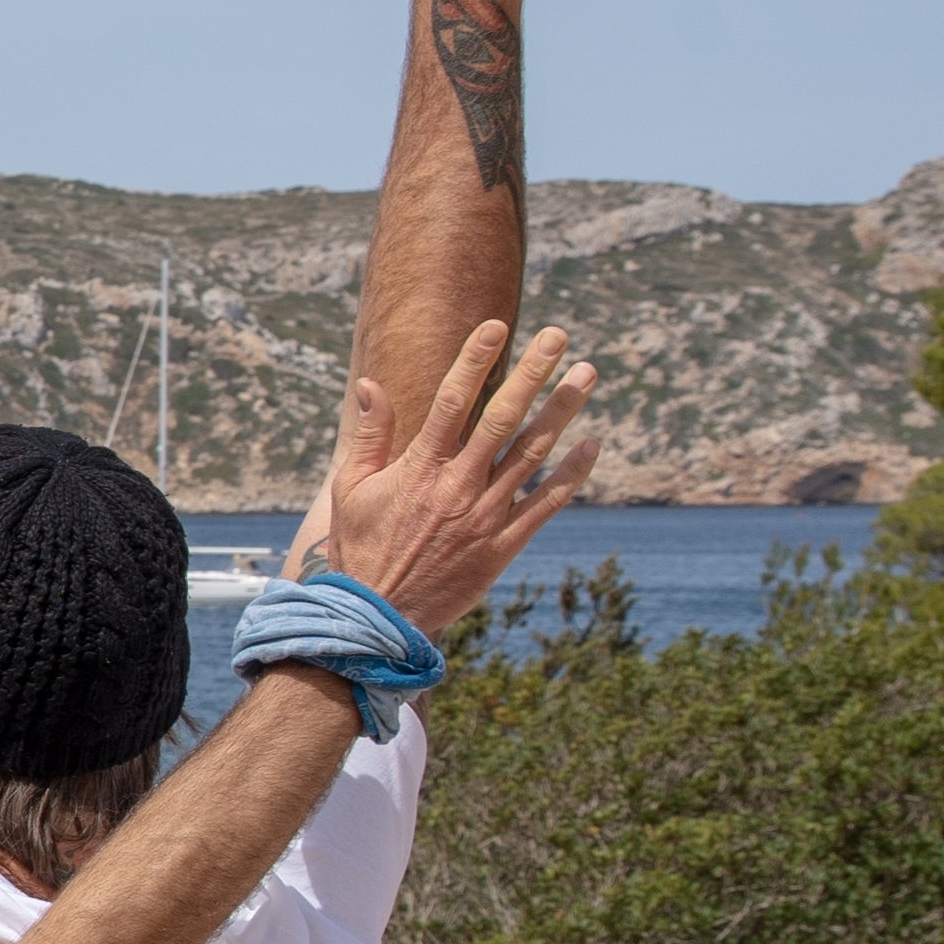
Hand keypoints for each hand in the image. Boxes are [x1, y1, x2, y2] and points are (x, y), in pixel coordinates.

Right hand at [297, 317, 599, 642]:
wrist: (378, 616)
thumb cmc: (360, 547)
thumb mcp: (351, 488)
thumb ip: (369, 435)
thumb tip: (370, 385)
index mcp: (419, 468)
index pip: (452, 401)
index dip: (475, 361)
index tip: (496, 327)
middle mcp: (456, 486)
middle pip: (502, 417)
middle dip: (532, 372)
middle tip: (558, 336)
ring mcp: (484, 515)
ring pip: (532, 453)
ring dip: (561, 410)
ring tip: (586, 374)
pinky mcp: (503, 545)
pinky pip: (546, 504)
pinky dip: (571, 474)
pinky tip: (592, 444)